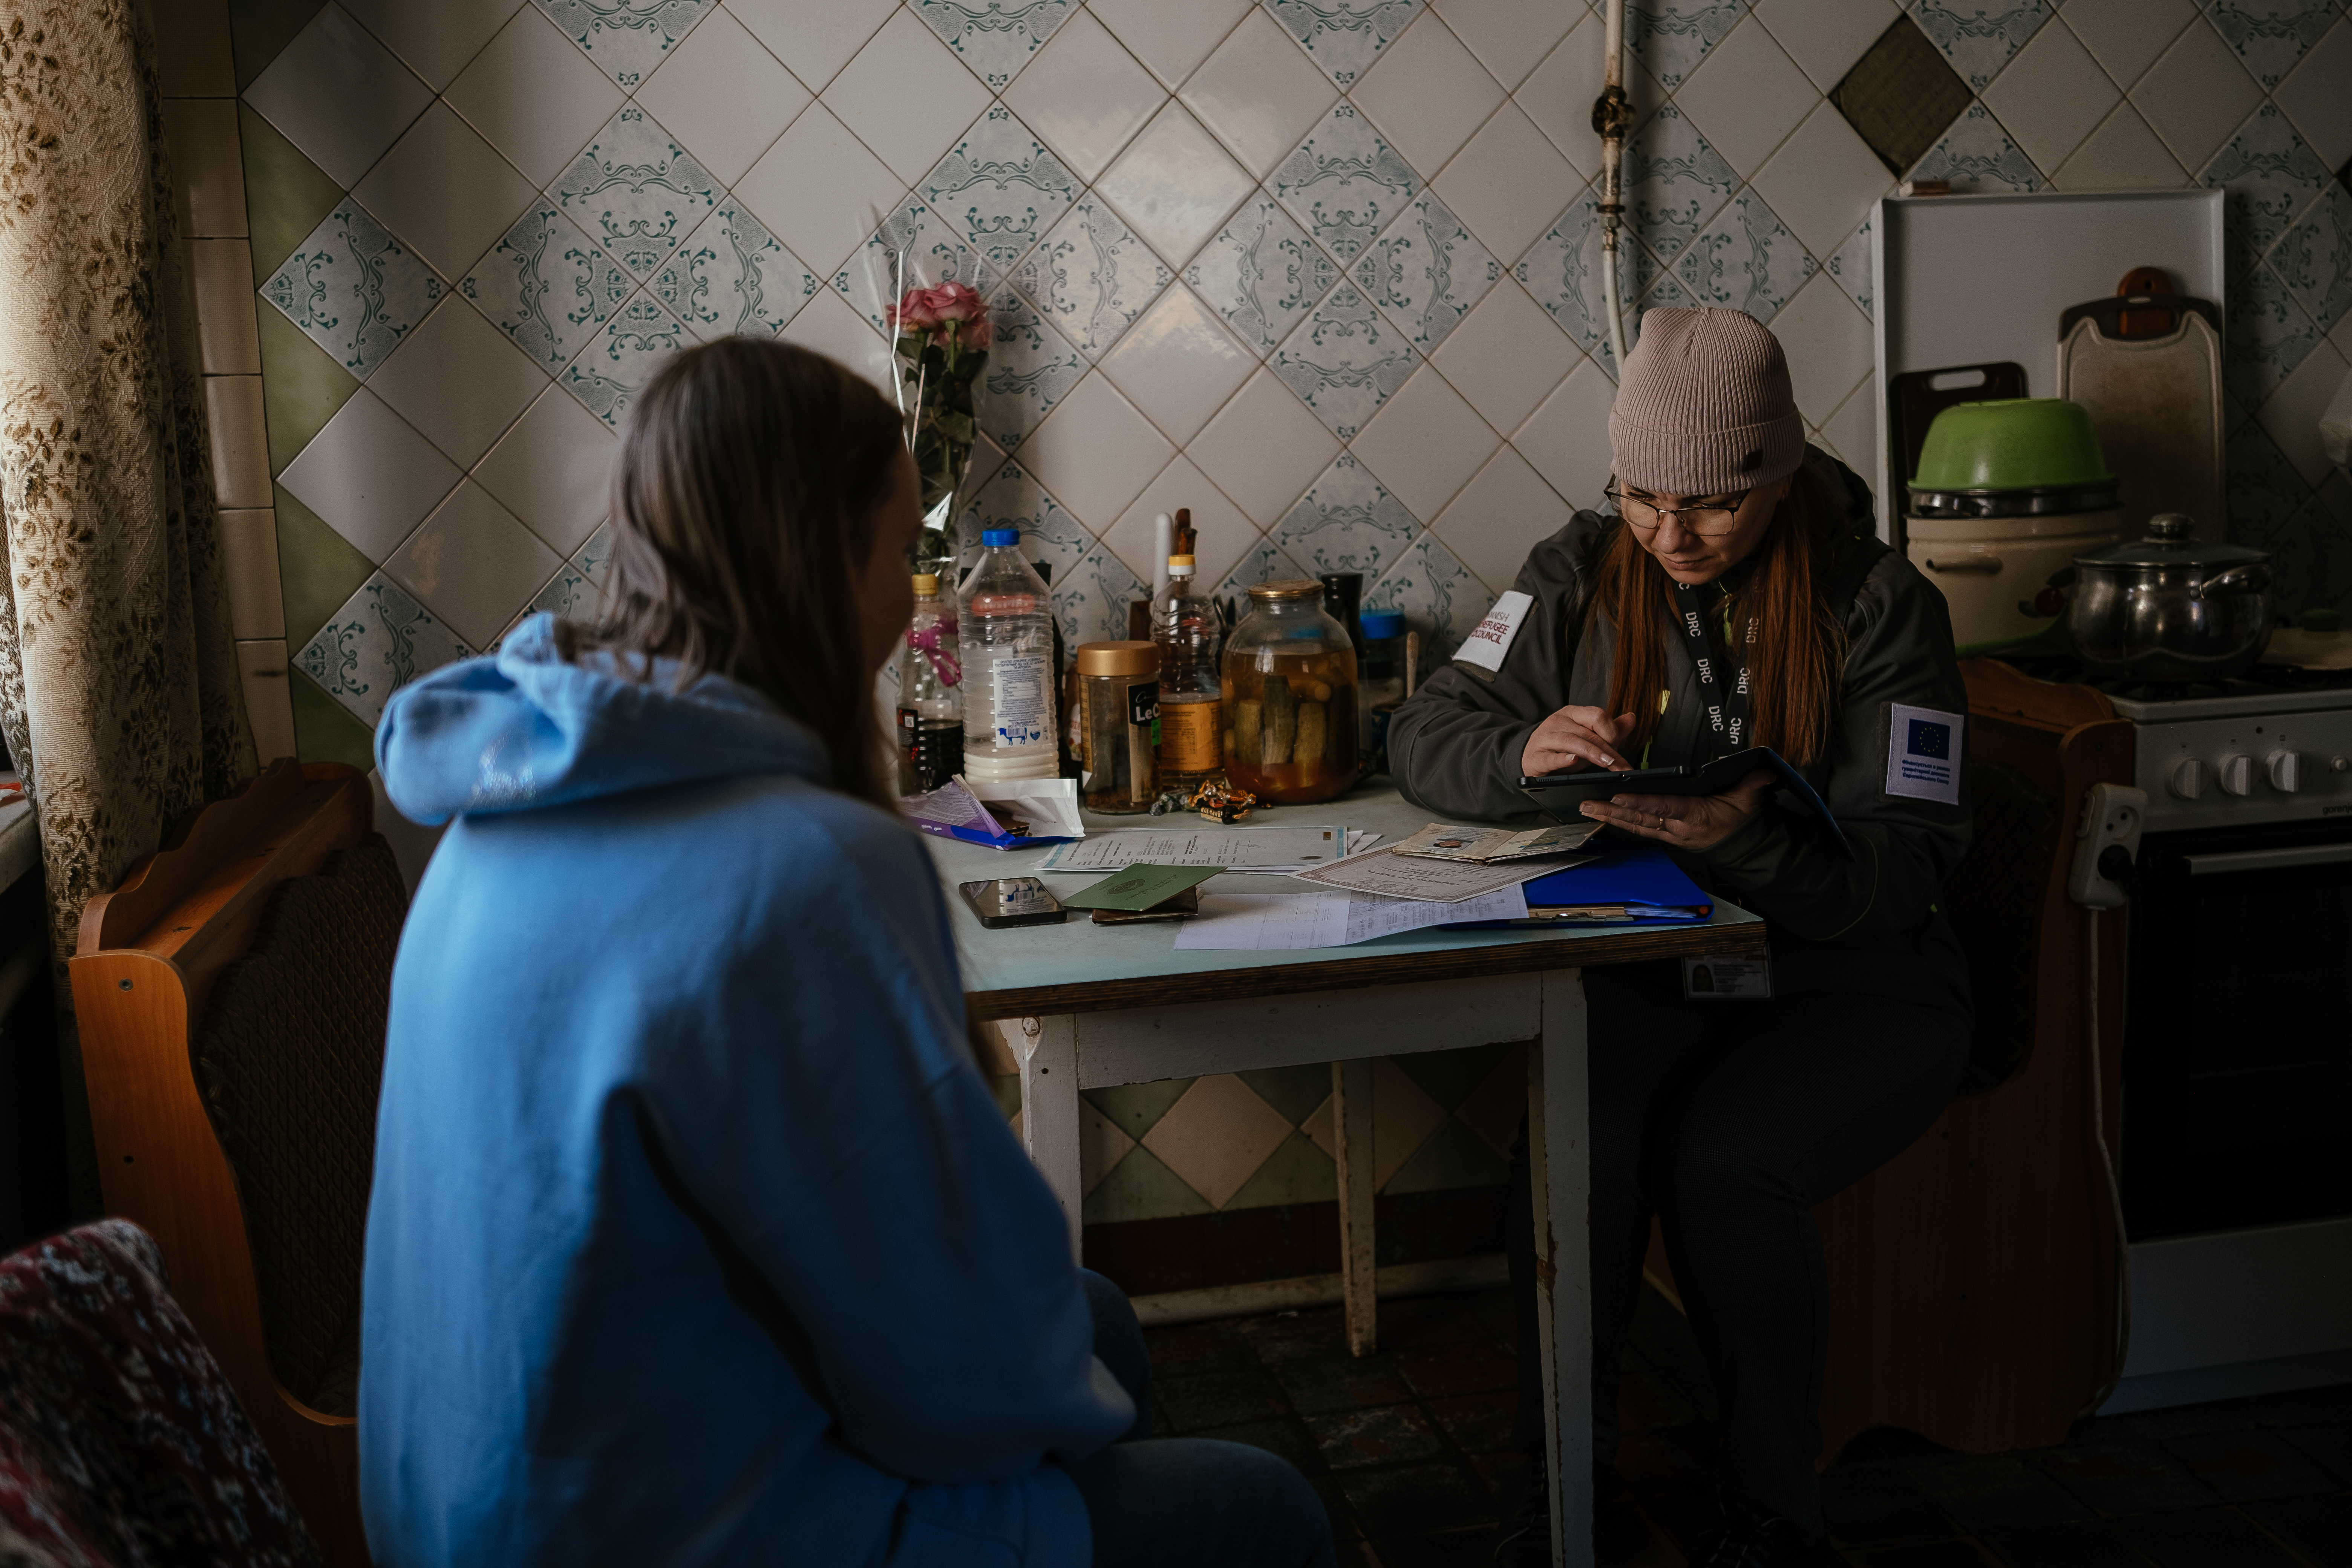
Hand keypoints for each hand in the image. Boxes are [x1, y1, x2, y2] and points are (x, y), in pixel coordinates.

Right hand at [1520, 706, 1636, 777]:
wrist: (1529, 759)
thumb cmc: (1561, 749)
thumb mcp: (1587, 738)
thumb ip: (1610, 730)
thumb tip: (1632, 718)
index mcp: (1572, 714)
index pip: (1597, 715)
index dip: (1612, 732)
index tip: (1620, 749)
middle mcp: (1557, 722)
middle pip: (1588, 732)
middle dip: (1608, 750)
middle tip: (1621, 766)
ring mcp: (1544, 738)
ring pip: (1571, 741)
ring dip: (1592, 753)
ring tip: (1607, 763)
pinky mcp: (1536, 757)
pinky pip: (1550, 757)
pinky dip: (1562, 759)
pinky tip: (1573, 760)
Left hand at [1580, 771, 1773, 852]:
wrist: (1744, 846)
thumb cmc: (1741, 821)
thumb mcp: (1750, 801)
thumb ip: (1753, 784)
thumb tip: (1764, 770)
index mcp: (1695, 817)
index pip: (1663, 808)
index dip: (1639, 803)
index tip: (1618, 796)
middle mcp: (1678, 829)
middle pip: (1640, 819)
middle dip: (1612, 812)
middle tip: (1587, 804)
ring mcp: (1671, 835)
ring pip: (1635, 825)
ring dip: (1610, 818)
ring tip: (1587, 808)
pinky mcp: (1668, 836)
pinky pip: (1640, 830)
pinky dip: (1621, 823)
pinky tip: (1605, 817)